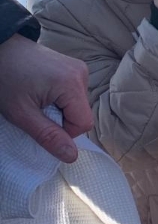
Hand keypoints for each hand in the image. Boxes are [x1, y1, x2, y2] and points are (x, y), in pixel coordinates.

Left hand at [0, 34, 91, 162]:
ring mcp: (79, 68)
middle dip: (60, 119)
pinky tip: (42, 89)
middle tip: (35, 108)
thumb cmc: (5, 79)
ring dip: (60, 109)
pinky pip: (74, 94)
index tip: (40, 122)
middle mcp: (81, 74)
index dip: (63, 131)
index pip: (83, 124)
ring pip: (78, 105)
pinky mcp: (74, 67)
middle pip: (82, 114)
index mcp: (71, 83)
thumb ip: (48, 136)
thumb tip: (72, 157)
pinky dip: (60, 99)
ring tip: (37, 97)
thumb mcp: (22, 114)